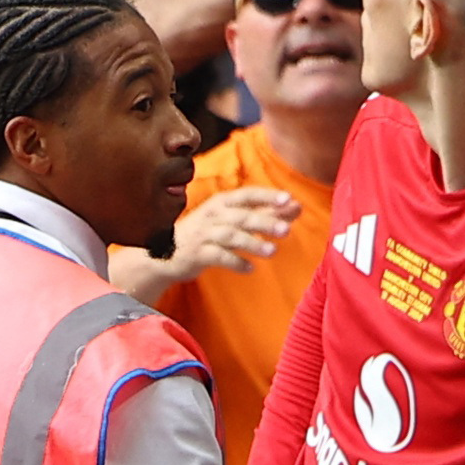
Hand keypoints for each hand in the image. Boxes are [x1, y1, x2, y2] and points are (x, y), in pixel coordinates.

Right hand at [165, 184, 296, 278]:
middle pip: (241, 216)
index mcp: (222, 203)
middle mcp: (213, 215)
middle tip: (286, 230)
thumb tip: (297, 206)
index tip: (288, 199)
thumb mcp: (234, 220)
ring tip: (272, 251)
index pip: (247, 195)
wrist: (167, 254)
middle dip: (264, 222)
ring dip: (252, 243)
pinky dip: (235, 262)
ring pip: (230, 236)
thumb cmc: (207, 234)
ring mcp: (203, 234)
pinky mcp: (197, 254)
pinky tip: (250, 269)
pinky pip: (218, 257)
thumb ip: (265, 213)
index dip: (267, 196)